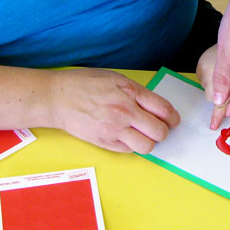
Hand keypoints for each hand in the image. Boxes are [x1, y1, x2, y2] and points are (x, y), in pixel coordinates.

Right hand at [50, 68, 179, 152]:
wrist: (56, 98)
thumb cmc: (83, 84)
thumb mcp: (115, 79)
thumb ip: (136, 92)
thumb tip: (155, 105)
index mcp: (130, 92)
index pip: (164, 109)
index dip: (173, 118)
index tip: (173, 120)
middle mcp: (124, 111)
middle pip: (159, 131)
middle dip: (163, 131)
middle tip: (158, 128)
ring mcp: (114, 129)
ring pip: (147, 146)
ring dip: (149, 142)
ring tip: (142, 135)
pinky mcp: (104, 142)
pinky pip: (129, 151)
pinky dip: (132, 146)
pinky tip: (126, 137)